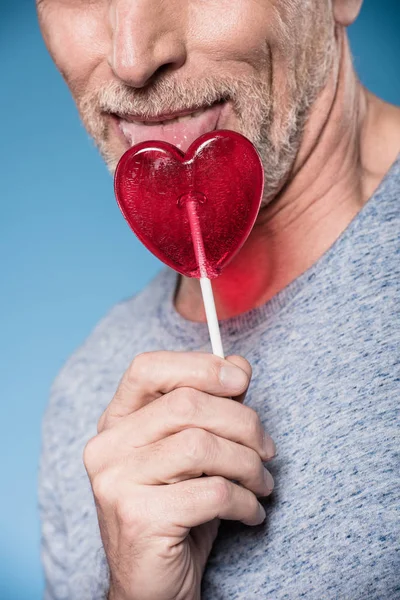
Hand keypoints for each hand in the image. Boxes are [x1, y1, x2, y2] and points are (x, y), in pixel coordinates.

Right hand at [83, 352, 275, 599]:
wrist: (153, 585)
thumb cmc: (178, 510)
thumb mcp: (195, 453)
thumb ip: (211, 405)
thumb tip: (238, 365)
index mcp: (117, 421)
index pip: (149, 368)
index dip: (199, 365)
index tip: (240, 380)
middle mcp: (107, 446)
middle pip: (187, 404)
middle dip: (243, 423)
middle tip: (267, 449)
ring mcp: (116, 482)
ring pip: (202, 445)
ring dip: (249, 465)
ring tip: (262, 483)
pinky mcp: (139, 517)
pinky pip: (212, 491)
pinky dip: (245, 501)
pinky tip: (251, 512)